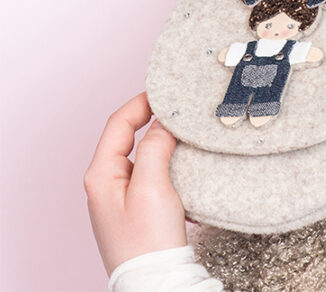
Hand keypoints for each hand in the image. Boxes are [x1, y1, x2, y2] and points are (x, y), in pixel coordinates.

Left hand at [84, 92, 187, 275]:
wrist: (156, 281)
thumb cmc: (149, 240)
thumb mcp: (152, 186)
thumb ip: (156, 146)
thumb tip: (163, 120)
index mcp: (101, 175)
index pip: (118, 124)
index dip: (141, 102)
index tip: (167, 91)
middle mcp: (107, 183)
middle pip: (128, 136)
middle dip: (152, 117)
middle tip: (179, 106)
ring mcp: (122, 197)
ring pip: (141, 153)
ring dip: (162, 138)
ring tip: (185, 128)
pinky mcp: (138, 207)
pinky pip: (151, 171)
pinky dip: (167, 158)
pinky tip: (185, 158)